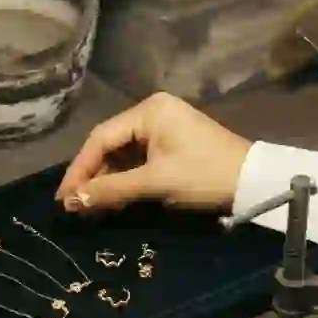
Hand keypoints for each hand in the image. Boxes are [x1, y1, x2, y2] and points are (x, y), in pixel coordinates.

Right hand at [56, 93, 251, 212]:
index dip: (79, 169)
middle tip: (74, 205)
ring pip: (123, 154)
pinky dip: (126, 179)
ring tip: (90, 206)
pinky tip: (113, 198)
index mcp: (149, 111)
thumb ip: (112, 190)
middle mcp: (153, 111)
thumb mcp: (156, 183)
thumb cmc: (204, 176)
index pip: (101, 138)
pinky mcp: (173, 144)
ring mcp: (164, 127)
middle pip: (110, 144)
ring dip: (107, 180)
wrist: (253, 182)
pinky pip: (139, 159)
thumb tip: (73, 201)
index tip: (64, 197)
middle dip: (92, 176)